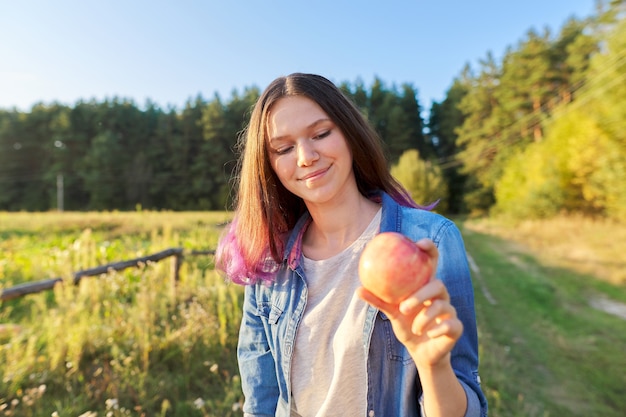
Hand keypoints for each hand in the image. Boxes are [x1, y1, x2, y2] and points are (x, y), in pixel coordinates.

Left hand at [356, 238, 462, 367]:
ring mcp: (450, 310)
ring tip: (414, 328)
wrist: (420, 351)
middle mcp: (441, 296)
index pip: (431, 262)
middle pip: (437, 284)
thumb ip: (379, 300)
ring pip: (442, 306)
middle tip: (404, 307)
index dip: (429, 249)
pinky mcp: (456, 327)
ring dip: (425, 317)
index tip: (420, 242)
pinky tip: (428, 334)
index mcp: (426, 286)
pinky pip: (451, 324)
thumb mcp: (392, 312)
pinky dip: (438, 329)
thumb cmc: (407, 325)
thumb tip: (358, 289)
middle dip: (422, 294)